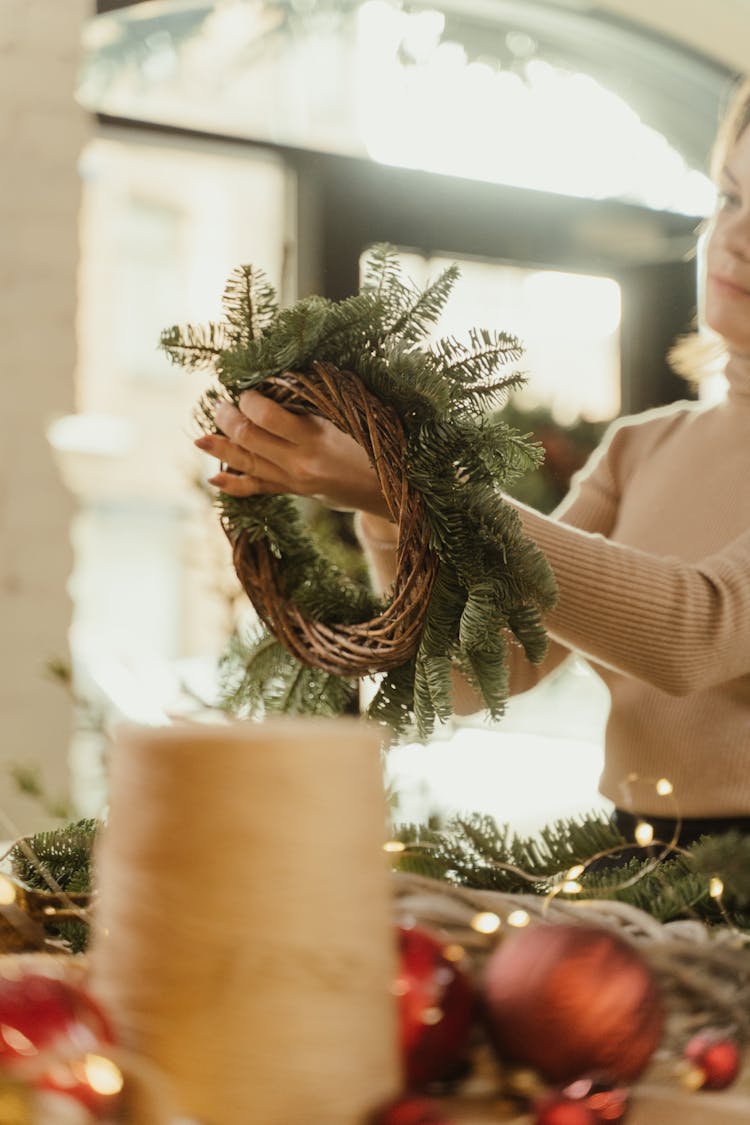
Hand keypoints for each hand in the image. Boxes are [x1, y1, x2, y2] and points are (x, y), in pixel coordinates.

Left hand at [194, 389, 390, 517]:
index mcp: (316, 439)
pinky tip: (215, 478)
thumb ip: (321, 397)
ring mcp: (294, 481)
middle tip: (220, 404)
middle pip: (248, 440)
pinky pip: (258, 489)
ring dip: (221, 448)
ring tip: (200, 439)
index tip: (248, 389)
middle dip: (228, 419)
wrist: (391, 490)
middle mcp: (299, 463)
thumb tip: (284, 374)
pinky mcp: (295, 492)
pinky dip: (234, 485)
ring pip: (246, 465)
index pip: (267, 416)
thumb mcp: (356, 415)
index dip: (250, 399)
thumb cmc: (377, 442)